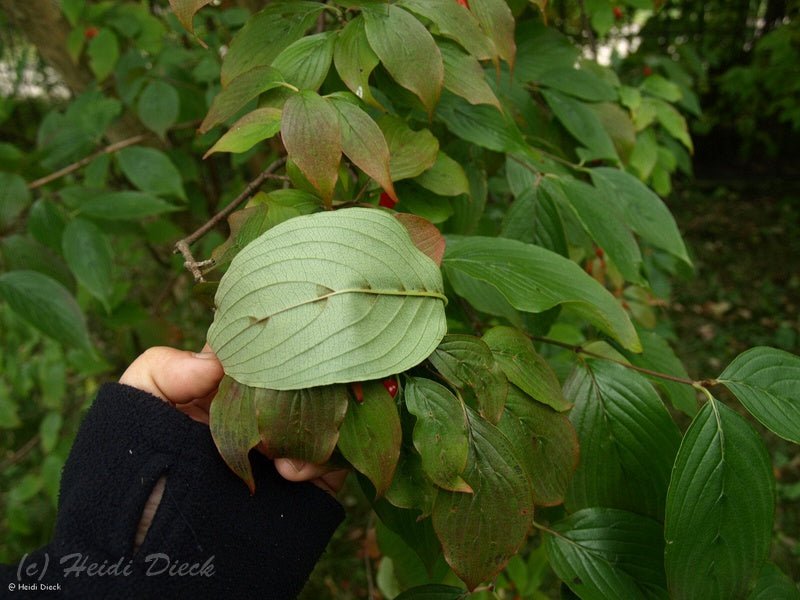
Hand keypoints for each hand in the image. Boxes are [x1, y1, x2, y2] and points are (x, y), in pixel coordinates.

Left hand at [119, 346, 347, 494]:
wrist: (153, 560)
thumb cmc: (136, 479)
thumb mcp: (133, 413)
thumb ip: (161, 371)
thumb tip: (216, 356)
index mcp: (225, 387)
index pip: (260, 351)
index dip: (271, 343)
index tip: (273, 344)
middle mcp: (262, 411)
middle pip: (301, 378)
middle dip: (301, 382)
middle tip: (289, 392)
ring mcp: (286, 444)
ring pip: (327, 413)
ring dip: (316, 422)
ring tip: (281, 454)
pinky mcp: (310, 480)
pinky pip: (337, 457)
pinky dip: (326, 458)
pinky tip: (292, 472)